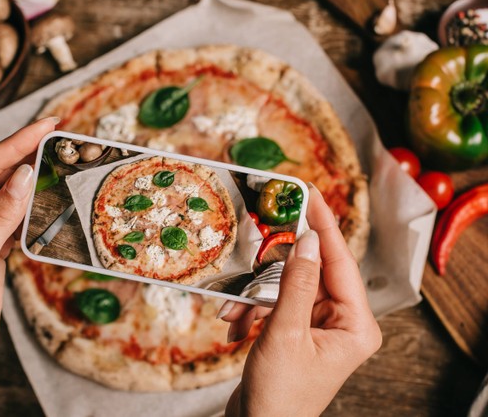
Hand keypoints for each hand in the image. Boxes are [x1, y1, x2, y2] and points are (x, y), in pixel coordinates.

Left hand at [0, 117, 57, 416]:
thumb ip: (0, 216)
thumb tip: (24, 175)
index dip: (18, 142)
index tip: (47, 125)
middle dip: (28, 152)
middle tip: (60, 135)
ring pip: (9, 192)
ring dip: (34, 178)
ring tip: (61, 160)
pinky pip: (15, 214)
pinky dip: (34, 206)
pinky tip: (52, 197)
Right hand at [222, 185, 381, 416]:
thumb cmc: (280, 396)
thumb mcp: (285, 334)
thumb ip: (297, 284)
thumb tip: (308, 241)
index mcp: (357, 325)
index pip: (341, 263)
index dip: (324, 227)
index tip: (310, 196)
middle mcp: (343, 323)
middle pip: (310, 274)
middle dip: (274, 274)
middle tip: (259, 248)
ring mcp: (320, 327)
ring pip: (286, 289)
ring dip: (255, 298)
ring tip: (235, 312)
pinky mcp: (297, 332)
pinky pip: (275, 305)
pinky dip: (252, 312)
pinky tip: (235, 327)